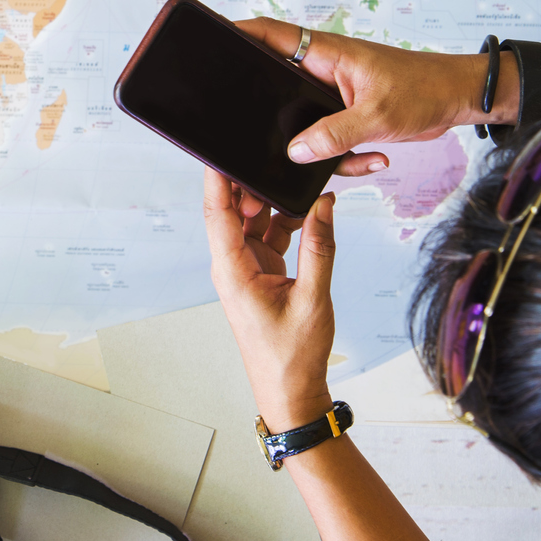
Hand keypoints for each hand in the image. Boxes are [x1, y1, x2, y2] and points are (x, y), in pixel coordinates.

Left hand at [204, 168, 337, 432]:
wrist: (291, 391)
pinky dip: (286, 222)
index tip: (218, 148)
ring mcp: (247, 268)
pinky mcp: (261, 272)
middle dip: (251, 184)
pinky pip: (269, 236)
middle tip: (273, 158)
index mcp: (233, 272)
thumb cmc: (292, 356)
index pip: (218, 214)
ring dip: (272, 203)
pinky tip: (306, 209)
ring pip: (253, 221)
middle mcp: (233, 266)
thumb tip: (324, 204)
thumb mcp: (313, 298)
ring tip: (296, 180)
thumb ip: (319, 247)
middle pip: (234, 211)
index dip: (216, 179)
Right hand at [231, 18, 492, 173]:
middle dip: (269, 112)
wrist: (459, 99)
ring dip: (320, 146)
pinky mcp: (347, 114)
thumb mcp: (376, 116)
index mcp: (324, 54)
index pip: (269, 35)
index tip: (209, 41)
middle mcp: (323, 70)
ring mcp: (334, 93)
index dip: (237, 34)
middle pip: (277, 85)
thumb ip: (333, 135)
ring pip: (304, 122)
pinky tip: (374, 158)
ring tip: (354, 155)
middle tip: (257, 130)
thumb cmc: (424, 89)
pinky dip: (346, 155)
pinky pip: (329, 138)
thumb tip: (295, 153)